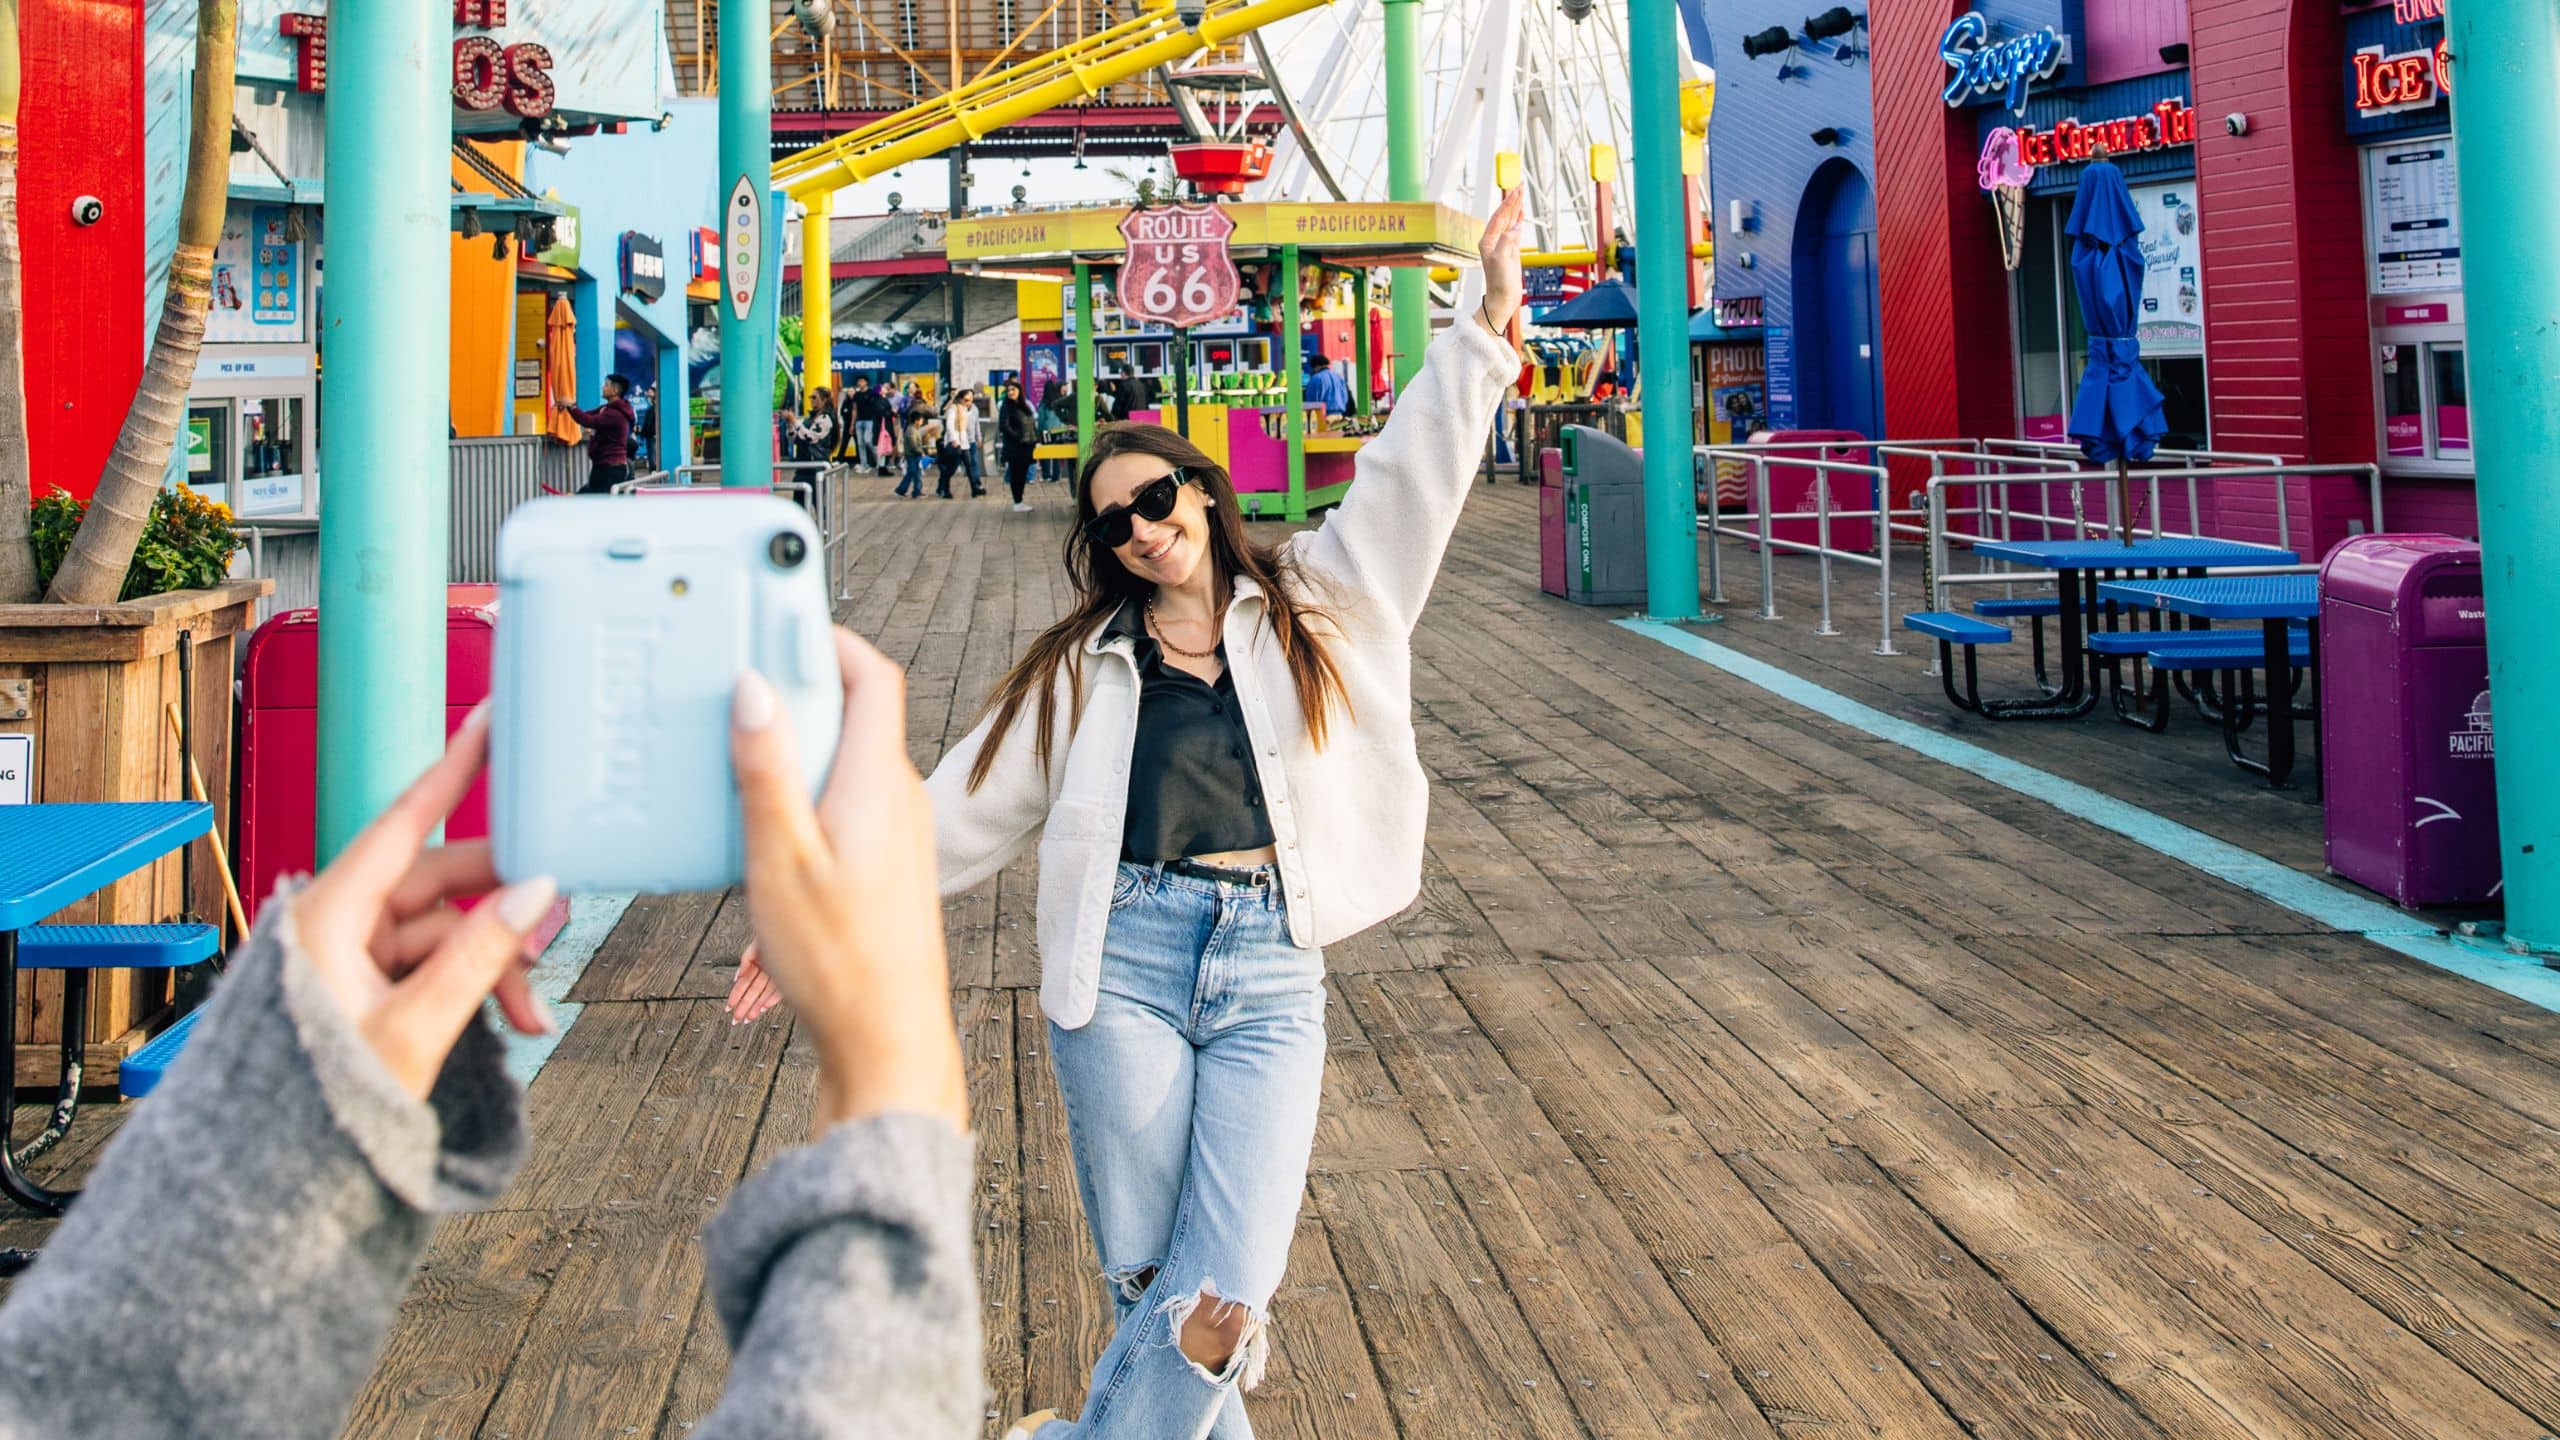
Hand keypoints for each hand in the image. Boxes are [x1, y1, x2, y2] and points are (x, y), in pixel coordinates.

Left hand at [288, 704, 557, 1101]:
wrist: (268, 1178)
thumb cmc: (322, 1103)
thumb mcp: (415, 1029)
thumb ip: (479, 957)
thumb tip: (536, 893)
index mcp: (330, 917)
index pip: (404, 823)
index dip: (453, 771)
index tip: (489, 722)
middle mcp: (339, 925)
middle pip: (440, 883)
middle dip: (503, 914)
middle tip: (555, 932)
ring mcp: (353, 958)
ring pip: (448, 932)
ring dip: (497, 968)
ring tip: (534, 1018)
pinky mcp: (367, 989)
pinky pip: (436, 967)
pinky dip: (476, 989)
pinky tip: (511, 1025)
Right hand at [728, 630, 966, 1134]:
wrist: (887, 1040)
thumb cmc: (839, 961)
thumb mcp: (781, 859)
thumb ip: (766, 771)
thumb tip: (755, 688)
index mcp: (880, 782)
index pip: (873, 675)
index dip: (830, 636)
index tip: (781, 615)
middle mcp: (899, 798)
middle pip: (852, 713)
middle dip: (795, 690)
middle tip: (736, 683)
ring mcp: (897, 831)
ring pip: (845, 760)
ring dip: (794, 747)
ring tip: (736, 754)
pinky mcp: (886, 863)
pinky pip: (843, 801)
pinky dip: (803, 792)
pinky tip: (760, 823)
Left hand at [1476, 186, 1526, 335]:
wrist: (1503, 299)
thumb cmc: (1500, 283)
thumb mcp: (1502, 261)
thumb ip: (1507, 242)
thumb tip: (1515, 228)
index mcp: (1488, 241)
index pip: (1499, 216)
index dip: (1509, 203)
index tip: (1517, 190)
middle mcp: (1493, 241)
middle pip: (1504, 215)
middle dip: (1512, 200)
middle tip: (1521, 185)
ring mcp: (1502, 245)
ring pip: (1509, 221)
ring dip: (1515, 207)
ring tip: (1521, 193)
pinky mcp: (1510, 251)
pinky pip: (1514, 230)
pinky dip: (1518, 219)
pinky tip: (1521, 213)